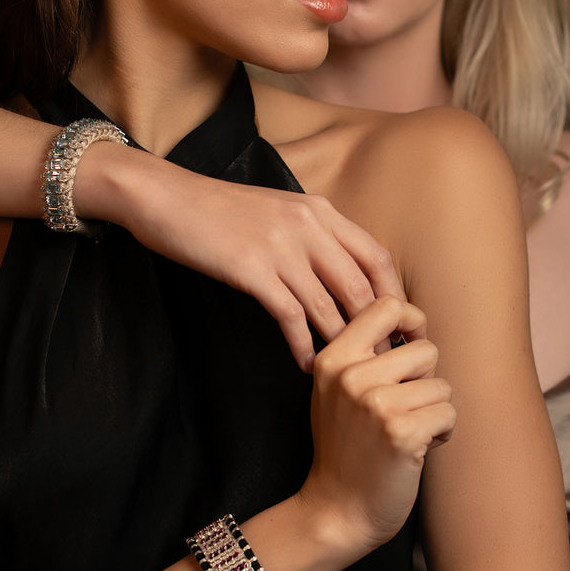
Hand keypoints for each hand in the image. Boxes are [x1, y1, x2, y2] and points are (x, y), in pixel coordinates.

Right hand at [101, 156, 403, 371]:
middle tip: (388, 363)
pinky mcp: (252, 269)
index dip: (396, 296)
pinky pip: (292, 316)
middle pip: (361, 287)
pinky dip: (305, 345)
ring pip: (330, 306)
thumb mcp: (278, 210)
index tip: (402, 326)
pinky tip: (307, 365)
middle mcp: (309, 225)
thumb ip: (312, 234)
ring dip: (345, 346)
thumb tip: (342, 274)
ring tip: (354, 372)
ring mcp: (281, 247)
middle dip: (380, 331)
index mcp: (321, 211)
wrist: (167, 198)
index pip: (377, 257)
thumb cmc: (220, 211)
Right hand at [302, 295, 455, 554]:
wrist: (337, 512)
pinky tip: (417, 450)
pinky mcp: (401, 432)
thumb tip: (414, 320)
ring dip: (434, 412)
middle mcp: (351, 376)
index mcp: (334, 359)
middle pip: (425, 350)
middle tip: (402, 411)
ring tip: (406, 433)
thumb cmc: (346, 449)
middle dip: (425, 381)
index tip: (411, 349)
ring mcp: (375, 403)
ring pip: (441, 385)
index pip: (387, 306)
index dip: (412, 322)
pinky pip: (448, 413)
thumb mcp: (338, 391)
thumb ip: (365, 354)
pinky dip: (441, 434)